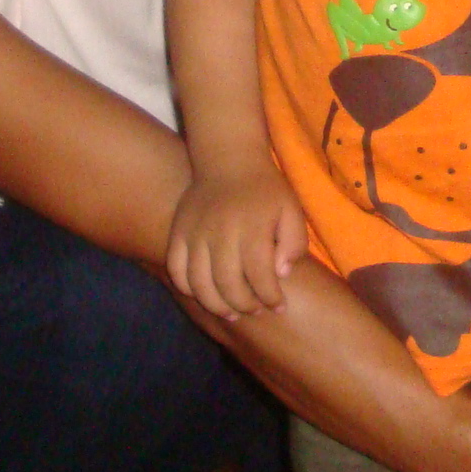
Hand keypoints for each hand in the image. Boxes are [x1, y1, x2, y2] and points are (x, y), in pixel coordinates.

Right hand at [166, 165, 306, 317]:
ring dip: (216, 305)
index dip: (270, 298)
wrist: (229, 159)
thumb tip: (280, 274)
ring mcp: (196, 233)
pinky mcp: (179, 232)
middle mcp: (222, 233)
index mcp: (253, 228)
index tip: (279, 306)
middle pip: (229, 285)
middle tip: (255, 310)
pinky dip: (188, 288)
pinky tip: (204, 293)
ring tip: (231, 311)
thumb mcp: (292, 210)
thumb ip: (294, 243)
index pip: (260, 277)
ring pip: (200, 283)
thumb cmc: (265, 190)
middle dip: (245, 305)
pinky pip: (177, 269)